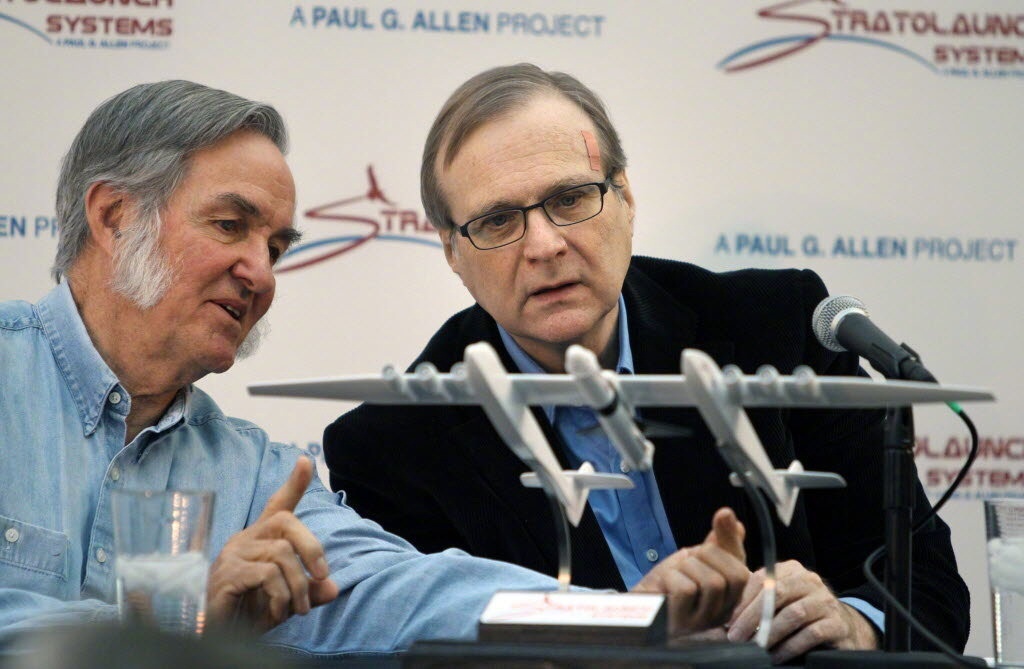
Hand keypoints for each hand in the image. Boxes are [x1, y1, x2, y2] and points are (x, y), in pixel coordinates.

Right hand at [206, 457, 338, 632]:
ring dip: (298, 585)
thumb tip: (333, 588)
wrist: (213, 636)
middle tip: (321, 577)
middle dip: (312, 548)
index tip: (307, 461)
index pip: (277, 505)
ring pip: (282, 553)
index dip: (293, 484)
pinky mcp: (227, 574)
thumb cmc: (246, 612)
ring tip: (299, 610)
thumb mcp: (286, 600)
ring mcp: (234, 555)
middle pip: (286, 522)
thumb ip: (309, 591)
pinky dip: (281, 596)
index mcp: (259, 540)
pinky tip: (276, 614)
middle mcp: (245, 540)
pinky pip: (267, 574)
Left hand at [632, 508, 747, 635]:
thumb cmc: (667, 583)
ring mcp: (702, 622)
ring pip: (712, 582)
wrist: (636, 603)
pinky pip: (686, 590)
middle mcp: (720, 615)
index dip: (730, 545)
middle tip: (688, 560)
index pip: (743, 572)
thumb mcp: (695, 557)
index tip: (713, 530)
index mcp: (728, 600)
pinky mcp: (682, 624)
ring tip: (675, 574)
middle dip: (708, 555)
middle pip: (735, 576)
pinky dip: (672, 578)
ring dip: (688, 567)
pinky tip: (663, 585)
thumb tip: (729, 514)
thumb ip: (717, 541)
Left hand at [727, 559, 879, 662]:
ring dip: (770, 633)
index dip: (742, 602)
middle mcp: (809, 580)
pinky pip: (811, 634)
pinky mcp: (837, 623)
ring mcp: (825, 601)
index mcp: (790, 570)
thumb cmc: (800, 614)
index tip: (727, 621)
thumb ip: (756, 602)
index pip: (760, 580)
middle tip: (736, 637)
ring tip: (755, 648)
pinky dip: (790, 647)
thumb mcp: (779, 602)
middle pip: (776, 593)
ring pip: (793, 614)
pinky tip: (777, 656)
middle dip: (752, 617)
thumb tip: (726, 619)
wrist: (841, 628)